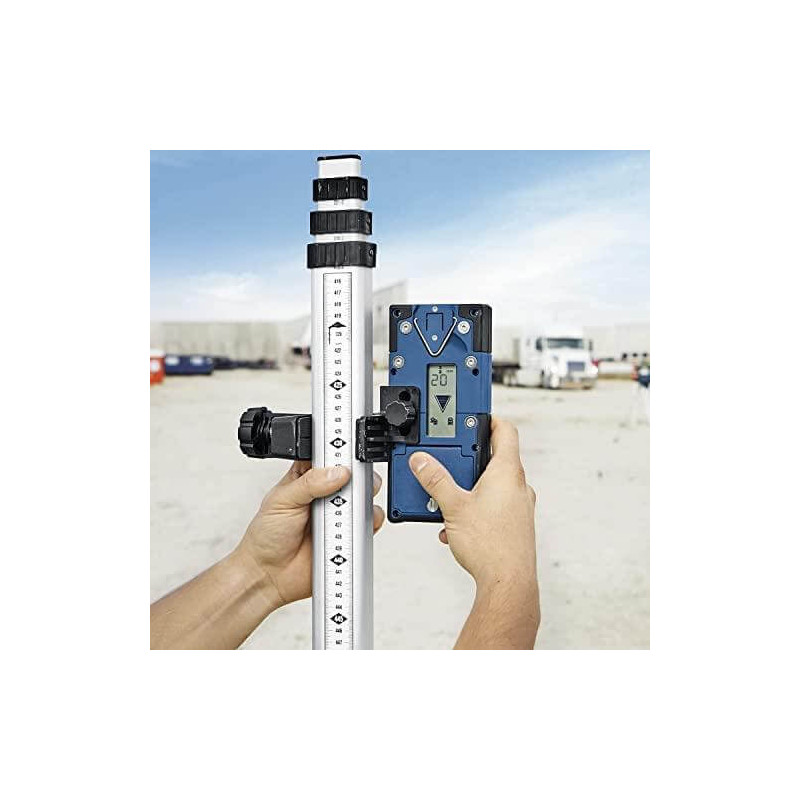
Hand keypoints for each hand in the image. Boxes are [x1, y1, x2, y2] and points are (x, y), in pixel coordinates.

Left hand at [235, 462, 383, 607]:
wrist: (270, 576)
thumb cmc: (266, 535)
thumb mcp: (282, 500)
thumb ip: (309, 483)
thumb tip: (338, 472)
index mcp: (307, 477)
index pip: (329, 455)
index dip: (340, 451)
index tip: (346, 456)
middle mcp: (326, 493)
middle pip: (354, 474)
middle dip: (358, 475)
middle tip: (351, 483)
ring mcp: (339, 514)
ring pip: (365, 497)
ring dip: (363, 499)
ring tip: (346, 509)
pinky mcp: (349, 534)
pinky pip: (369, 523)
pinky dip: (369, 522)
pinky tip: (353, 526)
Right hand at [408, 418, 538, 637]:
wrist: (507, 583)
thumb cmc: (491, 547)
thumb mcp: (453, 506)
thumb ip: (435, 480)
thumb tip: (423, 463)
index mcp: (507, 472)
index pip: (505, 431)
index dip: (488, 419)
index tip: (473, 417)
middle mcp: (518, 486)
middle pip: (493, 458)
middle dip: (466, 462)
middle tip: (447, 463)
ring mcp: (518, 506)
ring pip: (490, 486)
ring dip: (467, 490)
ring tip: (447, 502)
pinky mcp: (515, 525)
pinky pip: (492, 507)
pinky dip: (473, 509)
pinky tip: (455, 525)